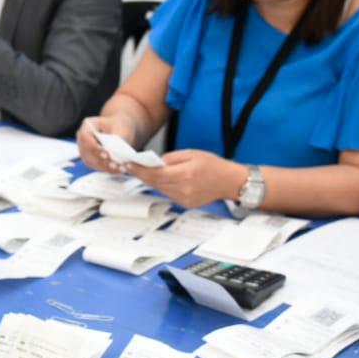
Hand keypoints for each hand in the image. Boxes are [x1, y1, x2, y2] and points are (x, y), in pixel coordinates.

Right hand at [76, 115, 137, 173]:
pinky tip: (118, 169)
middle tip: (115, 165)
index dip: (94, 148)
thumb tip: (116, 152)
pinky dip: (107, 168)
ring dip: (104, 167)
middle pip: (86, 152)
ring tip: (119, 168)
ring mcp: (84, 149)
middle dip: (101, 161)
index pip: (85, 137)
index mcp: (87, 125)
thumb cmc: (119, 124)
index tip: (107, 155)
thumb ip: (118, 139)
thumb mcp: (121, 128)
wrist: (119, 127)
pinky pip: (96, 166)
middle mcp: (82, 138)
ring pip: (90, 161)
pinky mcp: (90, 158)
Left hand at [130, 149, 246, 208]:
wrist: (229, 182)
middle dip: (142, 174)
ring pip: (160, 189)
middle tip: (132, 167)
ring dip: (151, 181)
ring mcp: (184, 198)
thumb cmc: (214, 166)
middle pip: (155, 183)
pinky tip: (162, 180)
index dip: (140, 170)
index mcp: (185, 174)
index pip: (155, 173)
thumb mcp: (192, 153)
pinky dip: (162, 187)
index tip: (129, 165)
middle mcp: (183, 189)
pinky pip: (168, 194)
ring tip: (144, 172)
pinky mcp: (185, 204)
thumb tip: (156, 162)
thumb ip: (172, 158)